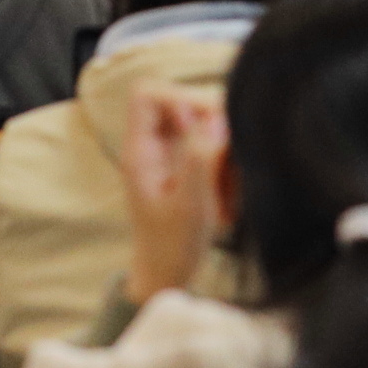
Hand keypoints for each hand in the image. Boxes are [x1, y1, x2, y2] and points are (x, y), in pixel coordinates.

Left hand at [123, 83, 229, 304]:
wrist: (166, 275)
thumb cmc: (172, 246)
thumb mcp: (190, 204)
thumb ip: (200, 158)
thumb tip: (217, 117)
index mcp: (140, 151)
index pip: (147, 93)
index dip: (180, 98)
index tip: (204, 127)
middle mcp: (151, 145)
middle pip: (181, 101)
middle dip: (213, 126)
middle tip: (227, 161)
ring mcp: (168, 153)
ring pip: (202, 123)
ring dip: (224, 150)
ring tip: (227, 189)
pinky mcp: (185, 164)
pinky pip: (211, 145)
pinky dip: (225, 164)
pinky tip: (227, 198)